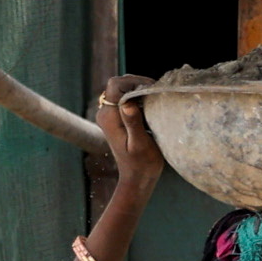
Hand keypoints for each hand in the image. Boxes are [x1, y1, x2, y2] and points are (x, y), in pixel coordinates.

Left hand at [94, 75, 163, 190]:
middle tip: (156, 93)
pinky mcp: (116, 119)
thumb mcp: (140, 144)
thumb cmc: (142, 164)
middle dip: (137, 84)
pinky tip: (151, 107)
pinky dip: (138, 98)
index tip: (152, 89)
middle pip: (118, 84)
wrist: (137, 179)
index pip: (116, 84)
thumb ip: (133, 122)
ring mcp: (109, 116)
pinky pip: (125, 99)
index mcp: (109, 117)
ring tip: (155, 100)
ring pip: (122, 90)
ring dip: (139, 91)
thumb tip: (127, 103)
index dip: (134, 81)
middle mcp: (105, 113)